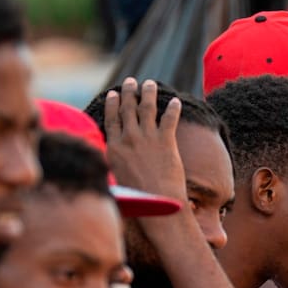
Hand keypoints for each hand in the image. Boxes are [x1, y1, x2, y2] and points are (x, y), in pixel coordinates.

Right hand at [102, 77, 186, 201]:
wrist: (157, 205)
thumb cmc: (137, 200)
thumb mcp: (116, 179)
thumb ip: (113, 162)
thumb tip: (111, 157)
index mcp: (114, 148)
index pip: (111, 119)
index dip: (114, 104)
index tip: (114, 93)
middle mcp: (129, 139)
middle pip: (128, 108)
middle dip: (129, 92)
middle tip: (131, 82)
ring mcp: (148, 138)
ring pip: (147, 107)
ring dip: (149, 93)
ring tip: (150, 84)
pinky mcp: (167, 141)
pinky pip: (170, 119)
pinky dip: (173, 108)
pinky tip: (176, 101)